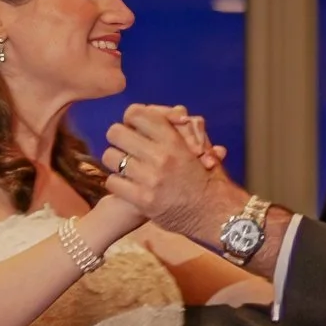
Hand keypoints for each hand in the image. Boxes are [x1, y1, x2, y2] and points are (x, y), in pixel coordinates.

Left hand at [103, 104, 239, 241]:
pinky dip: (118, 183)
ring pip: (110, 157)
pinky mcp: (142, 200)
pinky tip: (127, 185)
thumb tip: (173, 112)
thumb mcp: (200, 145)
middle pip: (116, 133)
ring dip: (116, 161)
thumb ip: (183, 127)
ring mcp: (149, 179)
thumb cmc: (208, 177)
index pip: (136, 114)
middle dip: (119, 138)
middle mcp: (160, 156)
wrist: (215, 213)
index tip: (134, 127)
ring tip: (126, 167)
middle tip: (126, 147)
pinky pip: (113, 182)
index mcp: (174, 139)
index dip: (131, 118)